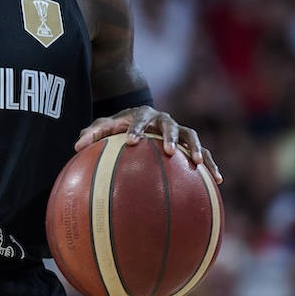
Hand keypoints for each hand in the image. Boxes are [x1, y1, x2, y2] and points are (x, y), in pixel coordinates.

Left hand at [74, 105, 222, 183]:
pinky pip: (203, 153)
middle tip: (167, 150)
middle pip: (168, 124)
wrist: (140, 121)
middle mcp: (163, 120)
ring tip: (196, 163)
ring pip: (190, 135)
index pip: (138, 118)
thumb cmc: (118, 128)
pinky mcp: (188, 144)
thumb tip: (76, 146)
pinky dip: (211, 165)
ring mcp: (178, 131)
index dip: (136, 128)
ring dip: (194, 148)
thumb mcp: (103, 128)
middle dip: (168, 136)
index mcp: (142, 114)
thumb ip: (92, 134)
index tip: (131, 141)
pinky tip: (218, 181)